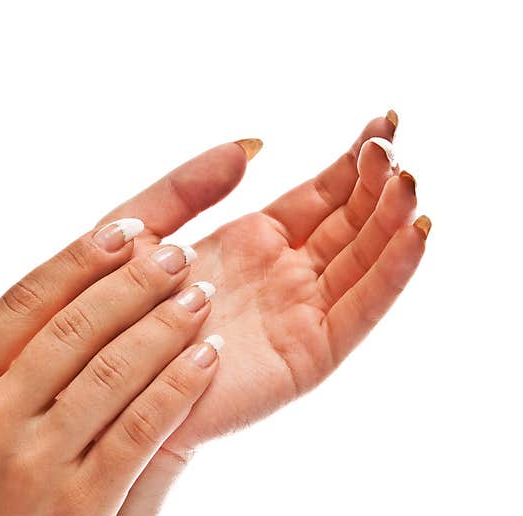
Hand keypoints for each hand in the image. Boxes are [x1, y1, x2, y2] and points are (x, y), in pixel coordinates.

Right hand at [0, 220, 225, 515]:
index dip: (80, 258)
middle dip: (135, 281)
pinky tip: (208, 359)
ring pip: (113, 371)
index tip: (126, 230)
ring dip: (166, 326)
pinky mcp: (78, 502)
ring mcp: (31, 460)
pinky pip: (139, 429)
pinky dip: (178, 387)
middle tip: (180, 253)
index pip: (24, 300)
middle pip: (74, 325)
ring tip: (203, 296)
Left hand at [95, 113, 429, 515]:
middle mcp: (286, 275)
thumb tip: (251, 144)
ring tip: (411, 181)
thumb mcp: (144, 229)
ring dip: (392, 221)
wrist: (108, 386)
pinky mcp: (308, 355)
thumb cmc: (113, 312)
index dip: (353, 160)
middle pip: (351, 222)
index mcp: (254, 242)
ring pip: (363, 261)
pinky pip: (360, 310)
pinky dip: (391, 275)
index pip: (321, 194)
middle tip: (396, 142)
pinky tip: (414, 236)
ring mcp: (301, 314)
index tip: (384, 122)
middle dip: (378, 182)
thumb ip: (188, 186)